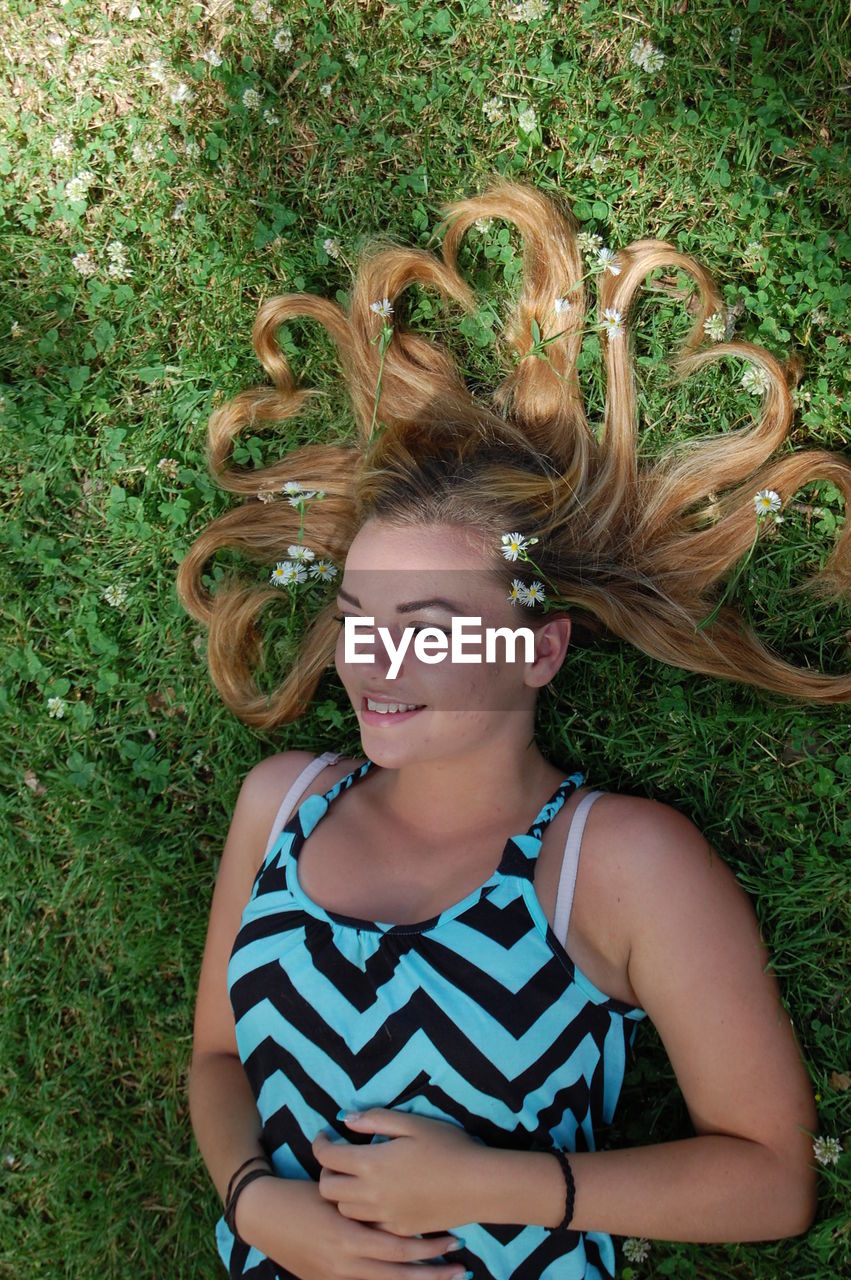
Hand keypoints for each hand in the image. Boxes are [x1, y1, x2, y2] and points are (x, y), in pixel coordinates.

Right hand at [235, 1174, 466, 1279]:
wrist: (262, 1217)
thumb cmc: (298, 1194)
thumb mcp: (331, 1182)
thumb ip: (360, 1178)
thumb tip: (392, 1173)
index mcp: (347, 1234)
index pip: (397, 1246)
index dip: (428, 1244)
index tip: (455, 1236)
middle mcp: (345, 1263)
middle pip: (398, 1272)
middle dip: (432, 1271)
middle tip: (461, 1264)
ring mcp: (337, 1278)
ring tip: (450, 1276)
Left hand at [313, 1108, 484, 1236]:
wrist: (478, 1184)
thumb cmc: (448, 1147)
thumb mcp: (412, 1123)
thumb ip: (376, 1119)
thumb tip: (346, 1118)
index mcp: (372, 1163)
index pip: (328, 1157)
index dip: (320, 1144)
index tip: (325, 1136)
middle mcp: (372, 1194)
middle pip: (328, 1189)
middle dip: (327, 1171)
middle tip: (338, 1158)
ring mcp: (384, 1217)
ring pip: (345, 1210)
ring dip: (342, 1194)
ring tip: (355, 1178)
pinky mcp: (399, 1230)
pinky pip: (368, 1226)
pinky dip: (363, 1213)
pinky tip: (376, 1199)